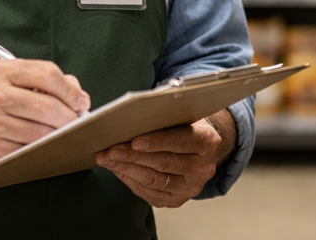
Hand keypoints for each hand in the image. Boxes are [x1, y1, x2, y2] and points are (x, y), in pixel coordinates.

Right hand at [0, 60, 89, 170]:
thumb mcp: (9, 80)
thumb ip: (45, 82)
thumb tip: (77, 95)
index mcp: (3, 72)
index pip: (47, 74)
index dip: (70, 91)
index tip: (81, 102)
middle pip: (45, 106)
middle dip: (69, 117)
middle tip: (78, 123)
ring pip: (38, 131)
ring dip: (58, 136)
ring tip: (64, 135)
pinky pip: (25, 150)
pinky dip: (40, 149)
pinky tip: (43, 146)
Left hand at [96, 119, 221, 207]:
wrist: (199, 150)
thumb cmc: (185, 127)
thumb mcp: (183, 116)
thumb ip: (165, 117)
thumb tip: (133, 118)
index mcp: (208, 141)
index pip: (181, 141)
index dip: (157, 141)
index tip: (134, 141)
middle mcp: (202, 167)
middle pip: (164, 163)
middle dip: (133, 156)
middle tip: (111, 150)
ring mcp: (191, 187)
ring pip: (154, 180)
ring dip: (127, 169)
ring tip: (108, 159)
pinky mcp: (177, 200)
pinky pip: (150, 194)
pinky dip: (130, 181)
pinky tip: (118, 170)